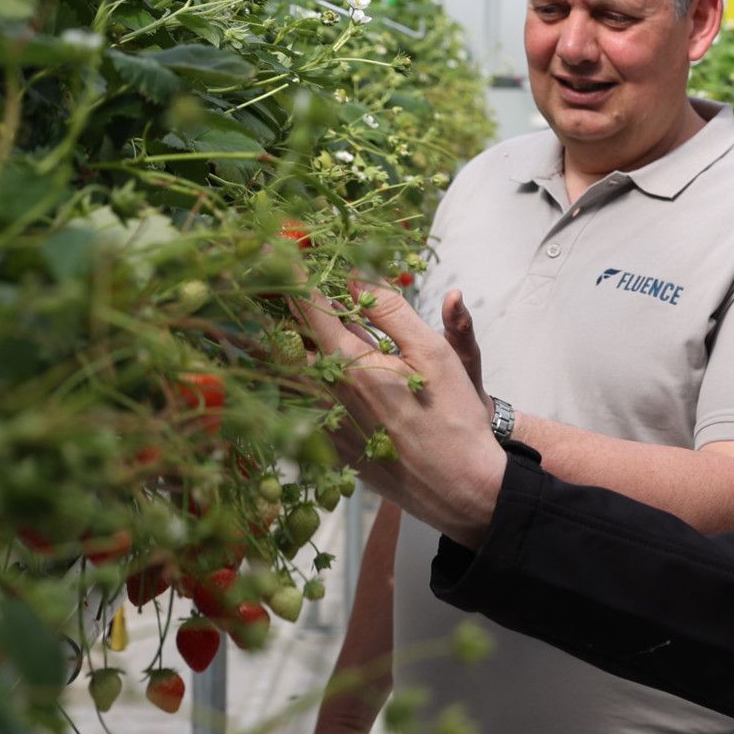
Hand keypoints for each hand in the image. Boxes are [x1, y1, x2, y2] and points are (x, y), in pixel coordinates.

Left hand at [289, 282, 507, 542]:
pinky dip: (303, 381)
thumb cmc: (453, 418)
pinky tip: (316, 372)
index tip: (276, 246)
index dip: (290, 273)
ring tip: (289, 323)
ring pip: (291, 375)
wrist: (458, 486)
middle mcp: (325, 395)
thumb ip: (390, 310)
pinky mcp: (329, 446)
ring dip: (291, 346)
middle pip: (287, 340)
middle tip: (276, 281)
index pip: (307, 307)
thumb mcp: (433, 353)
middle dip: (280, 309)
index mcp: (349, 366)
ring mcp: (323, 424)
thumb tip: (358, 273)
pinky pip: (303, 406)